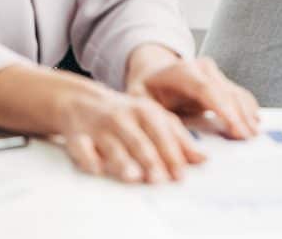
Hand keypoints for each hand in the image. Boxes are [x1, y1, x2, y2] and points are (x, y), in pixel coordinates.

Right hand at [0, 64, 205, 183]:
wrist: (83, 101)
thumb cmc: (128, 116)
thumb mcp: (155, 120)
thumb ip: (179, 139)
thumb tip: (203, 160)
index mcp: (147, 111)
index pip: (163, 134)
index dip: (172, 154)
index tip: (181, 175)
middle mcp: (125, 117)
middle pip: (140, 141)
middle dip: (151, 160)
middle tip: (160, 179)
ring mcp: (100, 126)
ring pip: (113, 145)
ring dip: (123, 161)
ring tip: (133, 177)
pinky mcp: (78, 136)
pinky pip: (82, 148)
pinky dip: (88, 158)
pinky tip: (96, 169)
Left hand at [125, 48, 259, 140]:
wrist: (153, 73)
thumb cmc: (145, 92)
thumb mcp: (140, 104)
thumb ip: (157, 121)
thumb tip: (174, 145)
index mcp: (180, 72)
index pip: (206, 89)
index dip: (223, 108)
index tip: (234, 128)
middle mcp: (201, 68)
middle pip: (225, 92)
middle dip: (239, 115)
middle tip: (248, 136)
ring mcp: (215, 73)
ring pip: (236, 93)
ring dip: (246, 113)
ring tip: (253, 133)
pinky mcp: (222, 81)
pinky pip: (239, 94)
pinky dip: (247, 108)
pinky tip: (254, 120)